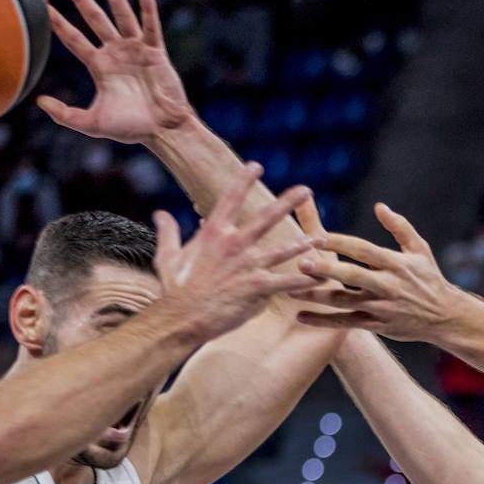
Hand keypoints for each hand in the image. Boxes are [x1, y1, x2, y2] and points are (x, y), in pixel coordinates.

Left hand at [37, 0, 192, 145]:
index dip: (59, 23)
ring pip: (122, 16)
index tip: (44, 5)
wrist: (163, 130)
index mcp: (100, 66)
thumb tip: (39, 101)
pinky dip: (148, 10)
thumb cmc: (131, 128)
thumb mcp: (93, 123)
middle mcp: (116, 53)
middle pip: (95, 19)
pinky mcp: (156, 52)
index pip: (74, 39)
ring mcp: (136, 50)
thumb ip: (65, 114)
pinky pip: (151, 27)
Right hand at [153, 167, 317, 340]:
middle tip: (306, 189)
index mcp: (213, 233)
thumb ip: (168, 232)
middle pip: (266, 217)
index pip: (230, 199)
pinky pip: (287, 281)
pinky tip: (323, 278)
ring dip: (304, 243)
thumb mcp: (167, 256)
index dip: (243, 180)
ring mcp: (248, 265)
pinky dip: (306, 280)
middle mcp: (234, 244)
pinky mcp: (258, 287)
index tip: (256, 165)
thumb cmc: (174, 289)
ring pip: (283, 249)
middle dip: (288, 202)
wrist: (182, 318)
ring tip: (322, 237)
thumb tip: (160, 213)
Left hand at [290, 204, 467, 340]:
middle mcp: (387, 285)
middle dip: (326, 269)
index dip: (340, 243)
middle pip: (351, 276)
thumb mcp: (420, 249)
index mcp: (396, 263)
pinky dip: (323, 321)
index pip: (363, 250)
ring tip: (290, 291)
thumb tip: (380, 206)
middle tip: (300, 263)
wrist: (444, 317)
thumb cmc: (429, 278)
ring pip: (344, 302)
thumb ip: (400, 226)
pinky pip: (345, 323)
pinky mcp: (376, 325)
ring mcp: (380, 307)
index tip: (317, 236)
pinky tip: (301, 316)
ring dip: (316, 296)